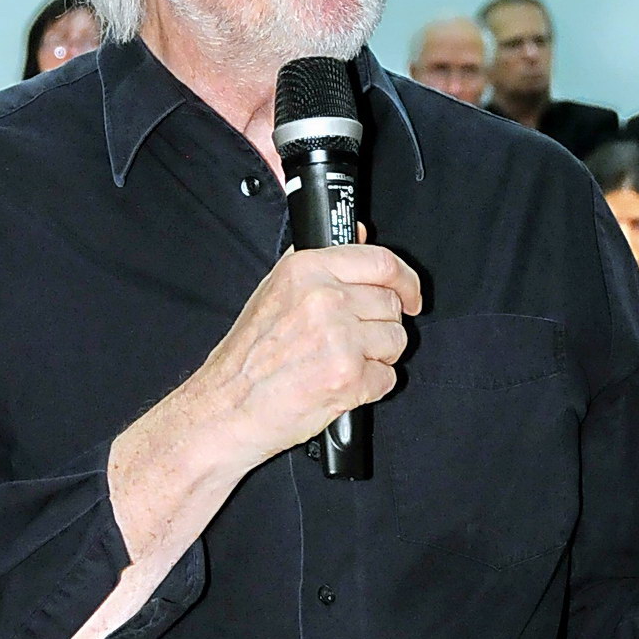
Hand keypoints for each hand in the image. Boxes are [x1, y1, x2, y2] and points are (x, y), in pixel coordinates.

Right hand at [194, 244, 421, 470]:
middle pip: (392, 304)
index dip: (406, 279)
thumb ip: (320, 261)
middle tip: (355, 339)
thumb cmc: (247, 356)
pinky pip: (388, 378)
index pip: (381, 262)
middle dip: (382, 325)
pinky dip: (371, 386)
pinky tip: (341, 385)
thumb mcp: (275, 290)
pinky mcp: (349, 378)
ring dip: (379, 356)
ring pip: (396, 341)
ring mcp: (340, 339)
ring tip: (343, 363)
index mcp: (308, 271)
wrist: (227, 406)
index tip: (411, 294)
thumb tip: (359, 232)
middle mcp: (326, 300)